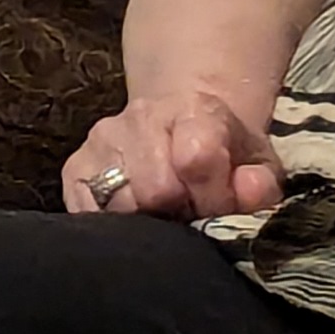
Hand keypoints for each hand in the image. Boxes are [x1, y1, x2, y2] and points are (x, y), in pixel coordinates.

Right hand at [64, 89, 283, 219]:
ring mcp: (101, 140)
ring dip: (146, 220)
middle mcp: (139, 117)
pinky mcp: (74, 167)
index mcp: (192, 110)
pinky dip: (112, 224)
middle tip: (190, 211)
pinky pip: (86, 212)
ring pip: (120, 204)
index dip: (213, 196)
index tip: (221, 206)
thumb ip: (259, 183)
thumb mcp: (257, 163)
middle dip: (179, 212)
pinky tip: (136, 216)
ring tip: (165, 213)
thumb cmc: (225, 152)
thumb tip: (244, 190)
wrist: (183, 123)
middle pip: (156, 189)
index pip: (196, 159)